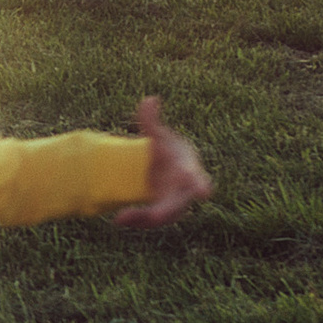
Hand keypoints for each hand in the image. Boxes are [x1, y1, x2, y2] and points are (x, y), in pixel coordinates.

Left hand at [116, 95, 212, 225]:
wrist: (168, 168)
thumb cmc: (168, 150)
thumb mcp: (159, 136)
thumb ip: (151, 121)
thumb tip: (149, 99)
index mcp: (188, 172)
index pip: (199, 181)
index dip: (202, 186)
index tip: (204, 192)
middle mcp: (184, 193)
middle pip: (178, 206)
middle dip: (166, 212)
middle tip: (152, 216)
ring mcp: (174, 205)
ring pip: (162, 218)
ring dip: (144, 220)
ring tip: (121, 219)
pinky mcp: (161, 213)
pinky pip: (151, 222)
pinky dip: (137, 222)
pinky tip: (119, 221)